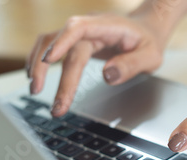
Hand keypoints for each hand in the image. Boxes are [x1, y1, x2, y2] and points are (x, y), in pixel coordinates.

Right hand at [26, 13, 166, 115]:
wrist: (146, 29)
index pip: (78, 29)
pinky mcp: (75, 41)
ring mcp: (80, 33)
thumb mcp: (151, 56)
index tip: (49, 60)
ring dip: (38, 64)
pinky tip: (36, 77)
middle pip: (64, 47)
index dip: (61, 42)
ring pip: (49, 41)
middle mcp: (89, 27)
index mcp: (107, 26)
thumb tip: (107, 76)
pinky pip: (50, 45)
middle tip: (54, 105)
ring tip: (35, 90)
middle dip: (53, 74)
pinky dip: (40, 60)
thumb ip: (131, 65)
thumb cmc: (148, 42)